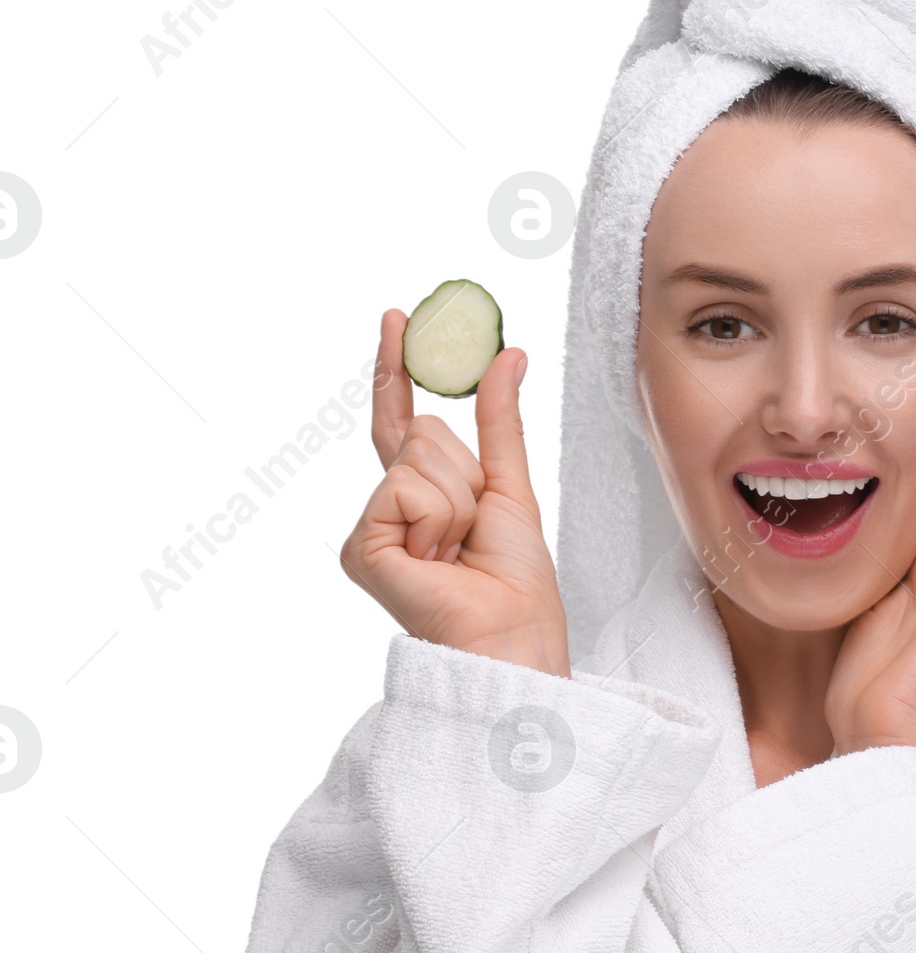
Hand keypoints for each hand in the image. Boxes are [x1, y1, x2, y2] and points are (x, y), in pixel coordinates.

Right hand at [339, 309, 570, 675]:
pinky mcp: (363, 548)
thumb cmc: (515, 584)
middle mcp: (390, 508)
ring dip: (459, 501)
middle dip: (467, 473)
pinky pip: (406, 489)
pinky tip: (437, 561)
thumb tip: (507, 355)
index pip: (404, 419)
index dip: (398, 369)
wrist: (512, 635)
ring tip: (459, 551)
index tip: (397, 317)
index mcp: (423, 496)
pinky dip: (438, 519)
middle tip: (474, 530)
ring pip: (419, 456)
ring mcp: (372, 528)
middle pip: (424, 432)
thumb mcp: (512, 486)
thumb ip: (500, 421)